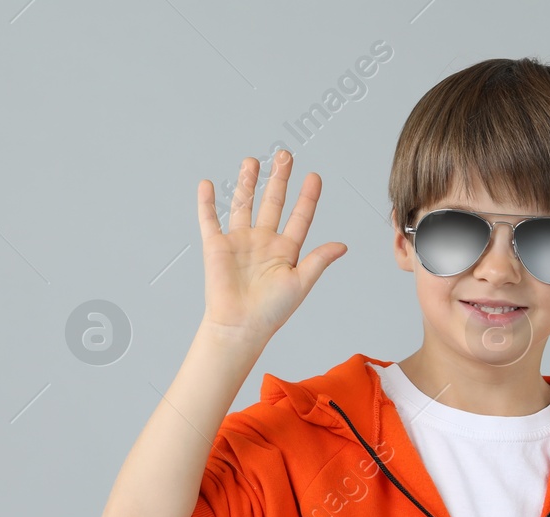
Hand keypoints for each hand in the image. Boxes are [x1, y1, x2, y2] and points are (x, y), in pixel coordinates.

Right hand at [197, 151, 346, 345]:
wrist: (240, 326)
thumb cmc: (272, 311)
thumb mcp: (301, 283)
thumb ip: (319, 260)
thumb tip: (342, 245)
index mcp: (285, 250)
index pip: (299, 217)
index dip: (307, 197)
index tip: (314, 177)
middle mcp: (263, 242)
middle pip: (273, 202)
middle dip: (279, 178)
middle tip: (285, 155)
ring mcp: (239, 242)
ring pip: (244, 204)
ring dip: (248, 183)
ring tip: (253, 160)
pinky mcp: (216, 247)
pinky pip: (209, 220)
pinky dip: (207, 202)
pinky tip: (207, 184)